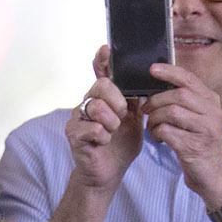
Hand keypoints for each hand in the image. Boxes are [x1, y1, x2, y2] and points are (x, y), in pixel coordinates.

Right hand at [66, 46, 144, 193]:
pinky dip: (103, 137)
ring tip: (112, 131)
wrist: (109, 173)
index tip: (106, 49)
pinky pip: (92, 128)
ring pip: (96, 106)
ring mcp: (78, 116)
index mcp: (105, 97)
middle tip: (122, 116)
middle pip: (101, 86)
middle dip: (117, 102)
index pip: (102, 72)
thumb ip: (137, 102)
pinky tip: (103, 142)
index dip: (103, 60)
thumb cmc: (120, 145)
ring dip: (111, 122)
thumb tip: (147, 83)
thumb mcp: (135, 120)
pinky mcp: (73, 133)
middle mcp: (88, 102)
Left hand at [140, 60, 221, 203]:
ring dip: (155, 119)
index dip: (169, 72)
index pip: (189, 79)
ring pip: (171, 112)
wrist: (215, 176)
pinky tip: (158, 139)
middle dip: (156, 101)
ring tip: (152, 127)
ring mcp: (205, 130)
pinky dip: (157, 133)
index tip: (152, 69)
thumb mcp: (199, 119)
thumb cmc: (201, 144)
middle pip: (178, 95)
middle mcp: (212, 113)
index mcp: (212, 102)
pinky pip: (168, 131)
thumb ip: (186, 102)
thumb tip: (158, 84)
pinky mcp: (195, 147)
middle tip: (146, 110)